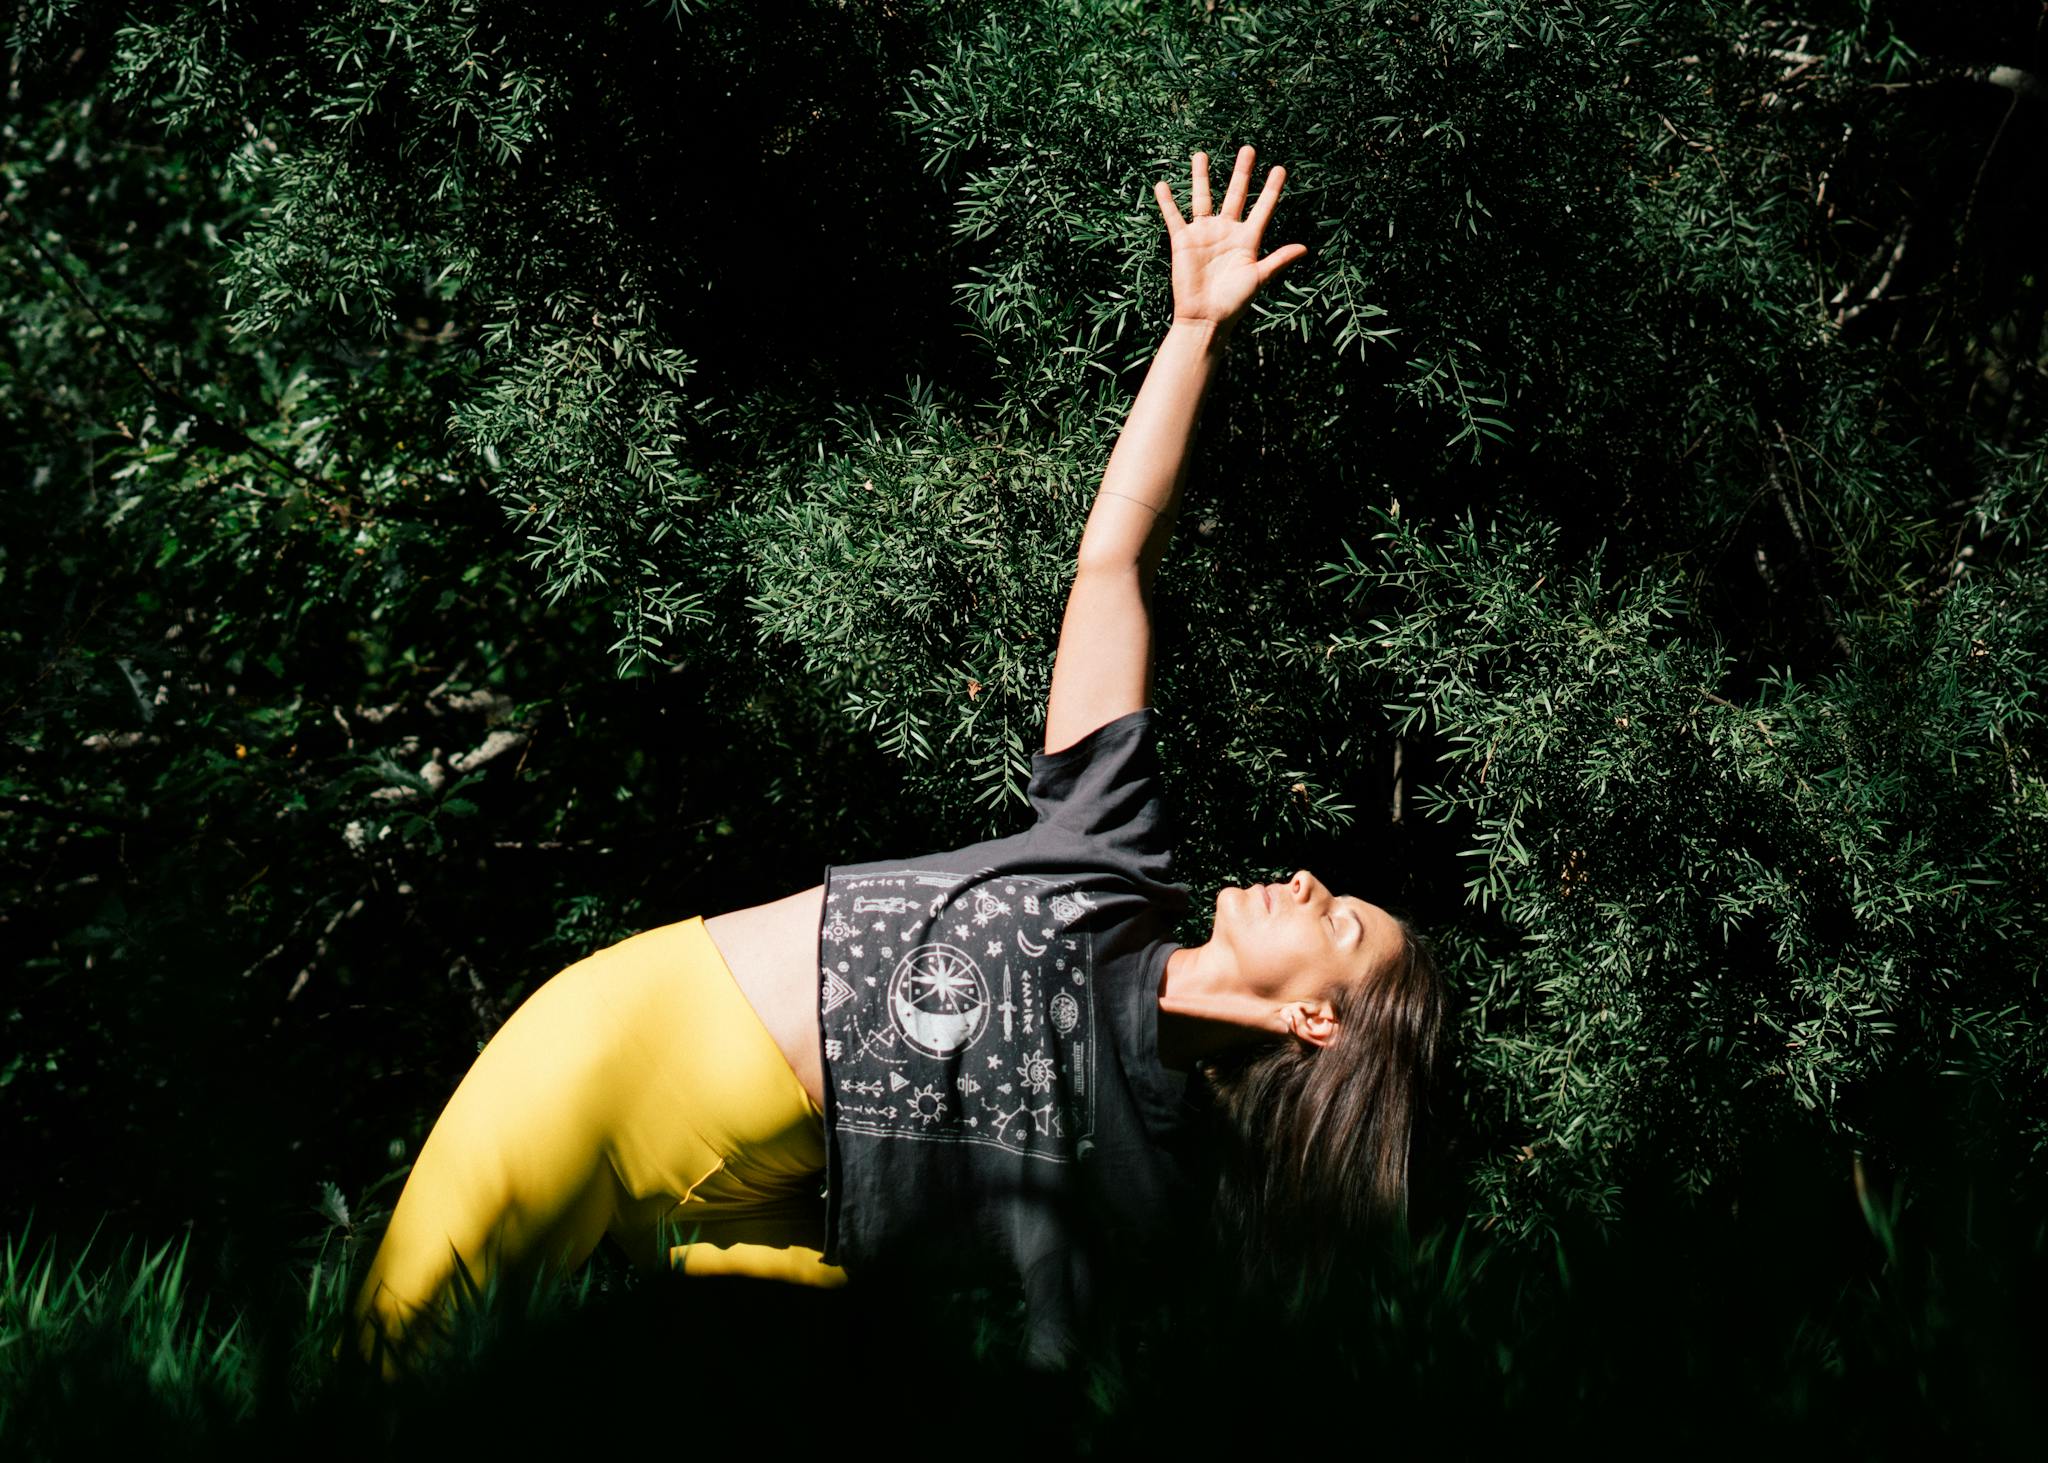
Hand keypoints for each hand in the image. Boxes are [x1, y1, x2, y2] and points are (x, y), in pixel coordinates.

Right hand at [1153, 145, 1308, 332]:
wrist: (1205, 318)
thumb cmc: (1234, 302)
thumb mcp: (1258, 278)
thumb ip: (1278, 260)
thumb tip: (1305, 248)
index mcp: (1248, 240)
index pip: (1263, 208)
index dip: (1271, 189)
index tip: (1279, 168)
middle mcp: (1226, 232)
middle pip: (1235, 194)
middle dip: (1242, 172)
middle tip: (1248, 149)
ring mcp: (1204, 234)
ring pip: (1203, 198)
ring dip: (1202, 177)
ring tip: (1201, 154)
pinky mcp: (1183, 241)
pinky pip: (1174, 216)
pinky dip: (1167, 202)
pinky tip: (1162, 185)